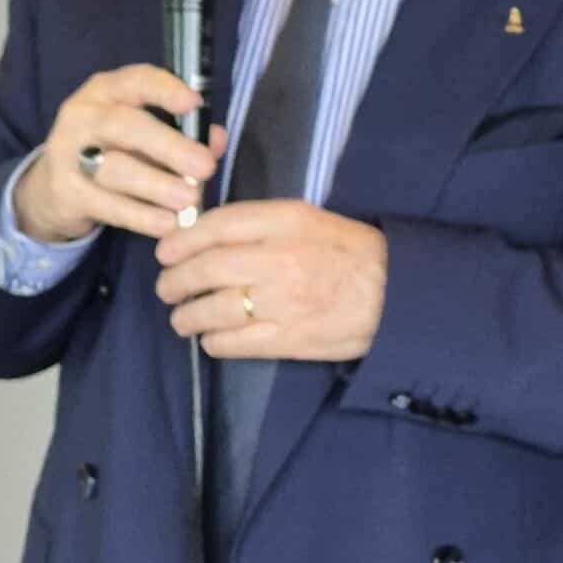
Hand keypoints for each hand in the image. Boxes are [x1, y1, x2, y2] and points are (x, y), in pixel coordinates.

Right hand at [11, 65, 222, 244]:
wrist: (51, 187)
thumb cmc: (110, 150)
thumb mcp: (143, 135)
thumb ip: (182, 133)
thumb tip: (217, 140)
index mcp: (106, 91)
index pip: (135, 80)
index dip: (165, 90)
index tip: (194, 103)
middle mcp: (83, 116)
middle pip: (125, 126)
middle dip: (168, 146)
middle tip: (204, 166)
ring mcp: (67, 154)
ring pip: (115, 169)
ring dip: (156, 185)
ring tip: (190, 200)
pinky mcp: (64, 192)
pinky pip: (107, 205)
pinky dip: (141, 216)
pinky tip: (168, 224)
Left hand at [156, 200, 387, 362]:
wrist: (398, 293)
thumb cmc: (351, 252)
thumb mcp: (309, 219)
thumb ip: (261, 222)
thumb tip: (205, 233)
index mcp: (287, 221)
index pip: (217, 225)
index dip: (180, 240)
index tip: (165, 251)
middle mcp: (281, 259)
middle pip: (206, 269)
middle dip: (174, 281)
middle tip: (167, 288)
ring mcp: (284, 302)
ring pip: (213, 310)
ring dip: (186, 316)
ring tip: (182, 318)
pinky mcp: (290, 339)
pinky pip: (233, 342)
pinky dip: (212, 342)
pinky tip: (211, 338)